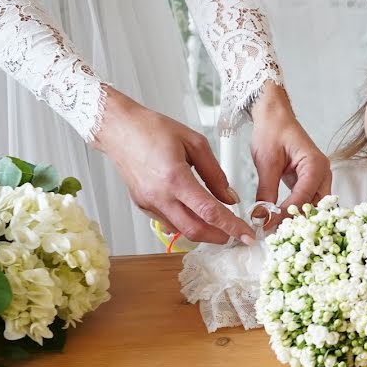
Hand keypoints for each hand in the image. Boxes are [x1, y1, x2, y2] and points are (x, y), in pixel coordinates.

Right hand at [92, 86, 253, 244]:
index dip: (232, 227)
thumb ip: (215, 173)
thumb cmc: (153, 129)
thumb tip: (230, 197)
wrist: (119, 129)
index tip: (247, 235)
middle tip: (235, 234)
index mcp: (175, 178)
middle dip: (219, 237)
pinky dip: (185, 222)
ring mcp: (148, 203)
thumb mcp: (194, 142)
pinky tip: (194, 213)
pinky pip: (168, 222)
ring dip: (203, 231)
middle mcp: (160, 196)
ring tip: (218, 223)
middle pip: (195, 230)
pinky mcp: (142, 205)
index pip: (210, 212)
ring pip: (181, 230)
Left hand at [249, 81, 331, 227]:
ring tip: (278, 231)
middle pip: (316, 206)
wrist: (273, 115)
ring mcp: (318, 177)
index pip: (304, 199)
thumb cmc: (272, 130)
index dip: (286, 216)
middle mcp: (322, 173)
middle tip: (277, 236)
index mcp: (315, 166)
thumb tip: (261, 216)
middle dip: (297, 222)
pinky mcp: (309, 180)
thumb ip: (266, 192)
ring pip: (313, 206)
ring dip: (297, 219)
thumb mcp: (266, 161)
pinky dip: (295, 211)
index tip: (269, 228)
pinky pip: (306, 201)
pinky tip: (280, 220)